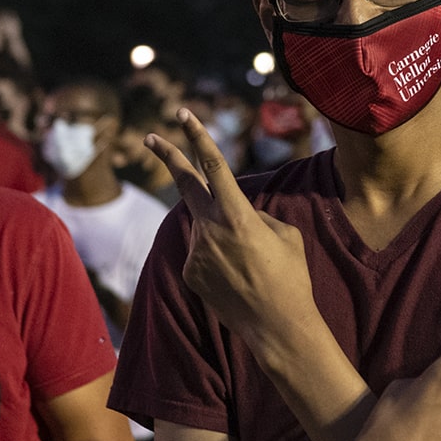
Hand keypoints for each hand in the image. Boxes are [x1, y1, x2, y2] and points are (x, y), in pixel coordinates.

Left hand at [146, 108, 320, 343]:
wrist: (277, 325)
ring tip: (251, 261)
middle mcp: (211, 230)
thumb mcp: (284, 234)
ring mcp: (197, 252)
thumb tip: (237, 213)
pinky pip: (204, 252)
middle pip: (185, 184)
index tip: (183, 115)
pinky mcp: (191, 272)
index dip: (198, 137)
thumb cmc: (291, 277)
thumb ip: (255, 215)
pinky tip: (240, 277)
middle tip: (150, 137)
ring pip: (205, 226)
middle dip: (168, 157)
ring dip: (223, 233)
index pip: (212, 167)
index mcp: (238, 216)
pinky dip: (220, 256)